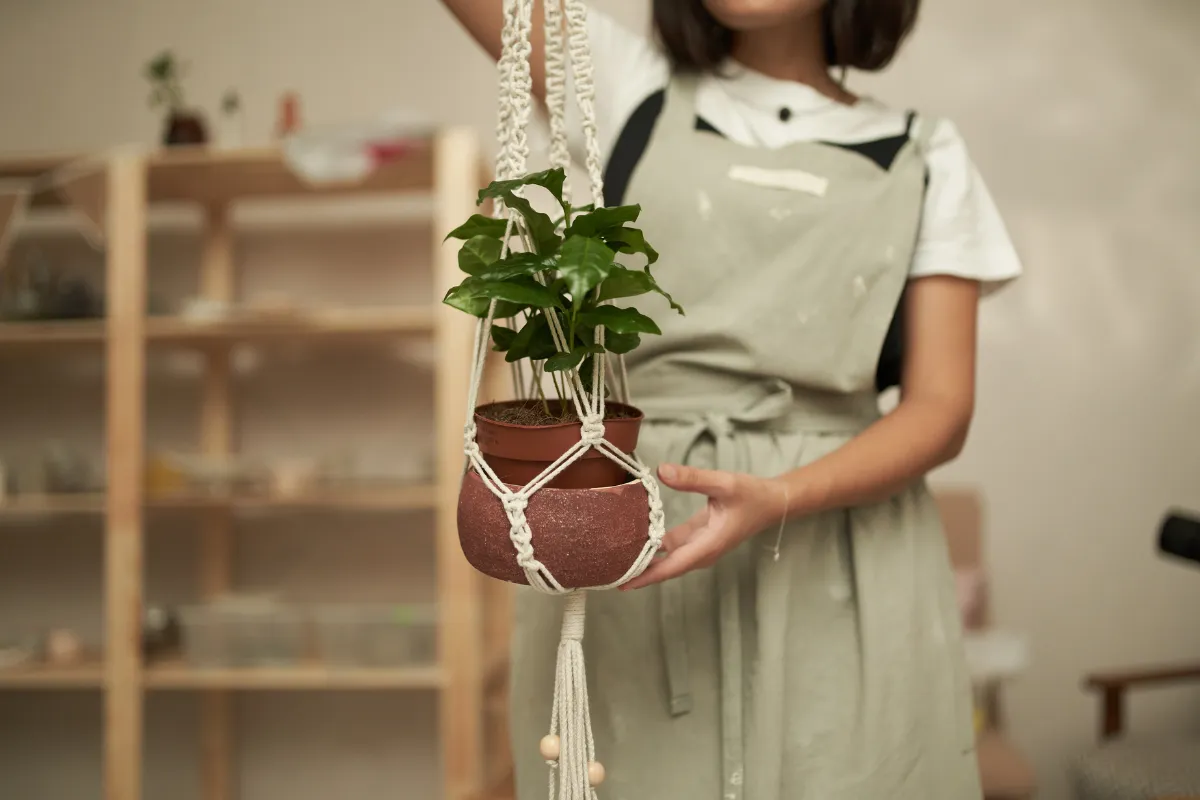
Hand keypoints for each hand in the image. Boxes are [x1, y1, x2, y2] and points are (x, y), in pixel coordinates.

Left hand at [621, 463, 789, 589]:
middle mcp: (702, 551)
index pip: (672, 566)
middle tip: (608, 571)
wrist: (773, 502)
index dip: (647, 575)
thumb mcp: (723, 483)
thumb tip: (661, 471)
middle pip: (666, 568)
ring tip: (615, 559)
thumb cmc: (752, 494)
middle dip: (639, 572)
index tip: (622, 582)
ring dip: (645, 560)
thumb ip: (692, 479)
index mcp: (708, 545)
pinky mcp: (698, 537)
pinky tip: (636, 539)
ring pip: (668, 559)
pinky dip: (655, 546)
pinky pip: (672, 547)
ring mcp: (700, 546)